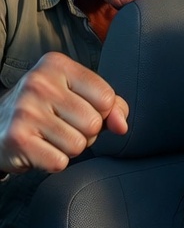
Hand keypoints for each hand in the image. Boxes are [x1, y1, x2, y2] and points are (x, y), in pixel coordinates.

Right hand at [0, 52, 127, 174]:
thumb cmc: (45, 110)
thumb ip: (110, 106)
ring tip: (48, 137)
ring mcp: (26, 110)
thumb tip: (122, 125)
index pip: (106, 97)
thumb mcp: (77, 96)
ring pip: (79, 145)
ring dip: (68, 148)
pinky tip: (38, 148)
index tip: (76, 109)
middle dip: (84, 133)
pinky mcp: (18, 139)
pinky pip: (60, 162)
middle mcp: (38, 82)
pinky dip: (52, 161)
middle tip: (59, 126)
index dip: (99, 112)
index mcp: (56, 64)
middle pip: (93, 123)